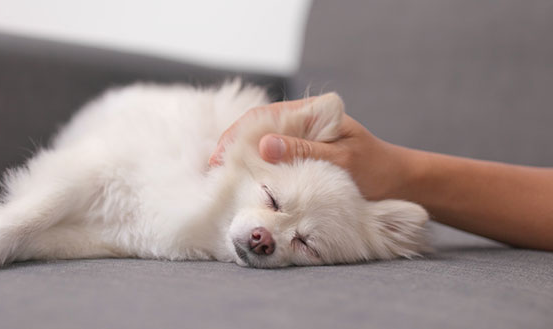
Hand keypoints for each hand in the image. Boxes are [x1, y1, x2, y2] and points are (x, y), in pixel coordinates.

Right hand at [209, 98, 413, 200]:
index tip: (220, 157)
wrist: (402, 186)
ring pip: (263, 145)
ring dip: (243, 159)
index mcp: (314, 113)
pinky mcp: (304, 156)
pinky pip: (274, 158)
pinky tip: (245, 181)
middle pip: (258, 129)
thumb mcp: (340, 162)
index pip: (264, 116)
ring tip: (222, 177)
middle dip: (234, 148)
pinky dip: (258, 169)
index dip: (237, 136)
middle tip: (214, 171)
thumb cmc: (376, 172)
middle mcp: (305, 122)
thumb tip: (263, 145)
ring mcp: (303, 139)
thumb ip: (303, 152)